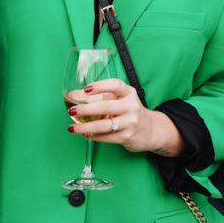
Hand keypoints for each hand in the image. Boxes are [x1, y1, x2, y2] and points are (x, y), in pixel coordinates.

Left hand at [66, 78, 183, 156]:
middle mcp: (131, 106)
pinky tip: (86, 135)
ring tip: (72, 128)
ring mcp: (130, 122)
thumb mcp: (120, 100)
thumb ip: (99, 97)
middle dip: (86, 109)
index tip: (86, 89)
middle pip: (106, 106)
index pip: (115, 85)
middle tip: (72, 111)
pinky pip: (107, 137)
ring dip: (85, 127)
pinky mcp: (128, 137)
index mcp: (129, 93)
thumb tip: (72, 96)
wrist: (151, 130)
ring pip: (104, 125)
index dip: (100, 86)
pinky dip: (94, 137)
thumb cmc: (130, 112)